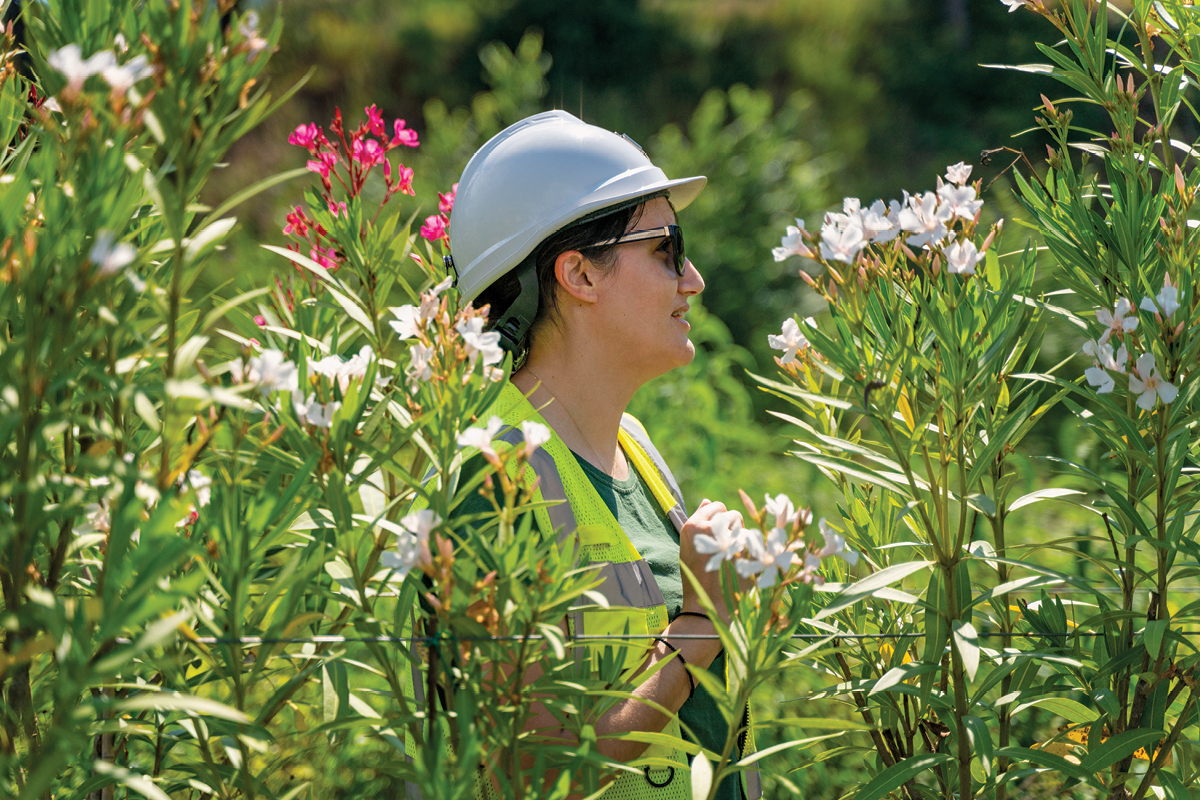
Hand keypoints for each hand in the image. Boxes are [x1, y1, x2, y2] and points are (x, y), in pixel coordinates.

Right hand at [678, 499, 743, 622]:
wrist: (709, 602)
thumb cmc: (696, 574)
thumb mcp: (688, 546)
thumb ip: (699, 522)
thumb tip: (707, 501)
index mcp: (693, 526)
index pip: (716, 506)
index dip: (719, 518)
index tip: (718, 533)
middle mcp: (710, 530)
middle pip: (732, 515)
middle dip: (733, 527)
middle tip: (726, 546)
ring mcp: (730, 540)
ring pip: (745, 527)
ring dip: (743, 537)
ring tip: (733, 554)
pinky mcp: (746, 553)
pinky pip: (754, 543)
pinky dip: (752, 551)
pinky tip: (742, 563)